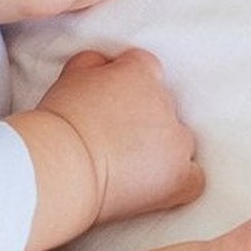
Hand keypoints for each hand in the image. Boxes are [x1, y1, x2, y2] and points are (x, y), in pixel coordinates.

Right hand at [36, 48, 202, 224]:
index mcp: (140, 73)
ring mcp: (176, 141)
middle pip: (162, 106)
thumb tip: (104, 64)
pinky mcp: (179, 177)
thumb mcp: (69, 76)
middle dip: (142, 119)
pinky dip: (178, 181)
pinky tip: (155, 186)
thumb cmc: (58, 123)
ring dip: (159, 149)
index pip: (144, 69)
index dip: (125, 86)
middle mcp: (165, 102)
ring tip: (125, 166)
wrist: (60, 165)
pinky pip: (193, 177)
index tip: (108, 103)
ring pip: (178, 141)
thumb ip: (93, 64)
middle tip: (109, 138)